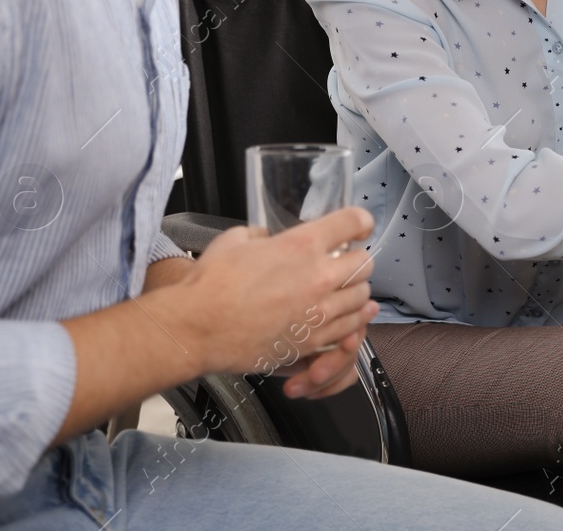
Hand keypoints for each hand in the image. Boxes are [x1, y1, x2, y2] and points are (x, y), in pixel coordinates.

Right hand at [162, 207, 377, 398]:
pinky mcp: (312, 341)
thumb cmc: (210, 284)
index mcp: (302, 245)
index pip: (352, 222)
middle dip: (357, 260)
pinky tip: (345, 318)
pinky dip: (351, 321)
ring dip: (356, 291)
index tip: (360, 226)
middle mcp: (318, 277)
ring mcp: (318, 311)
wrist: (197, 328)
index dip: (360, 221)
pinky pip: (349, 329)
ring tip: (345, 291)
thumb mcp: (235, 239)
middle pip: (364, 263)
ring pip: (362, 298)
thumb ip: (261, 235)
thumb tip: (268, 237)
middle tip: (347, 263)